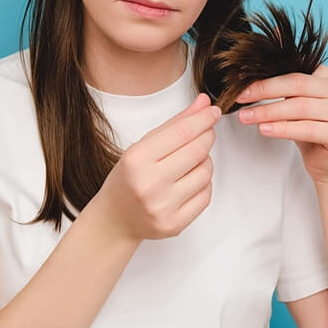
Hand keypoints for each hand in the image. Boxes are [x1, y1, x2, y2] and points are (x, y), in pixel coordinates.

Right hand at [96, 93, 221, 242]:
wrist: (115, 218)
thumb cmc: (128, 178)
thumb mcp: (143, 146)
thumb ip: (174, 125)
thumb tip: (203, 104)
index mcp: (137, 159)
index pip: (182, 132)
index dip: (203, 119)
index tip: (212, 111)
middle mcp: (149, 184)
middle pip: (197, 151)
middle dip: (207, 136)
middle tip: (206, 132)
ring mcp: (163, 207)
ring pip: (205, 173)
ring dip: (205, 161)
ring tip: (190, 161)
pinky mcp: (175, 224)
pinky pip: (206, 195)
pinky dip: (203, 183)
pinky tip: (189, 181)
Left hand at [235, 64, 327, 184]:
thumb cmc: (309, 130)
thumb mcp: (295, 105)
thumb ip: (282, 91)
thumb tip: (248, 85)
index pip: (294, 72)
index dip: (266, 80)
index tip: (242, 89)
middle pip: (297, 85)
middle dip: (265, 92)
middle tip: (241, 100)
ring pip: (300, 107)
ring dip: (268, 112)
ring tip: (247, 117)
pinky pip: (307, 128)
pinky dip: (283, 128)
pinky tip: (264, 130)